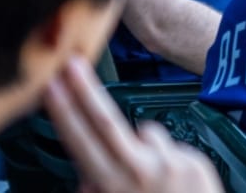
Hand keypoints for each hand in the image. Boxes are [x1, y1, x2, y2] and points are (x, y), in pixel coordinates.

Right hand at [43, 60, 223, 192]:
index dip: (65, 112)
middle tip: (71, 64)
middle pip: (107, 121)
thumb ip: (97, 188)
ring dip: (140, 149)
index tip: (51, 85)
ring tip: (150, 182)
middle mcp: (141, 170)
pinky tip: (173, 185)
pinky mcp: (195, 160)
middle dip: (85, 91)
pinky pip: (170, 147)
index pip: (83, 141)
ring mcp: (170, 162)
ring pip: (144, 134)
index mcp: (113, 185)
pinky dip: (166, 159)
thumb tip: (87, 177)